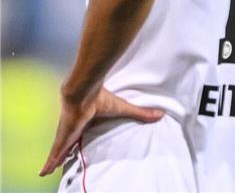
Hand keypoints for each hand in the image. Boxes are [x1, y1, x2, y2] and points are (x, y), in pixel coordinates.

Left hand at [39, 87, 163, 176]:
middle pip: (68, 144)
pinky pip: (54, 154)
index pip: (81, 133)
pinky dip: (49, 163)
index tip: (76, 147)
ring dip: (54, 161)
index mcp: (86, 120)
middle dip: (63, 153)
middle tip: (58, 163)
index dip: (78, 140)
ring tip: (48, 171)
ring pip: (59, 151)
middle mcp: (74, 128)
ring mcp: (67, 133)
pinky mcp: (62, 138)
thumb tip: (160, 114)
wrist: (84, 91)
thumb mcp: (123, 109)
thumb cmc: (101, 98)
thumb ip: (140, 112)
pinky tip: (43, 173)